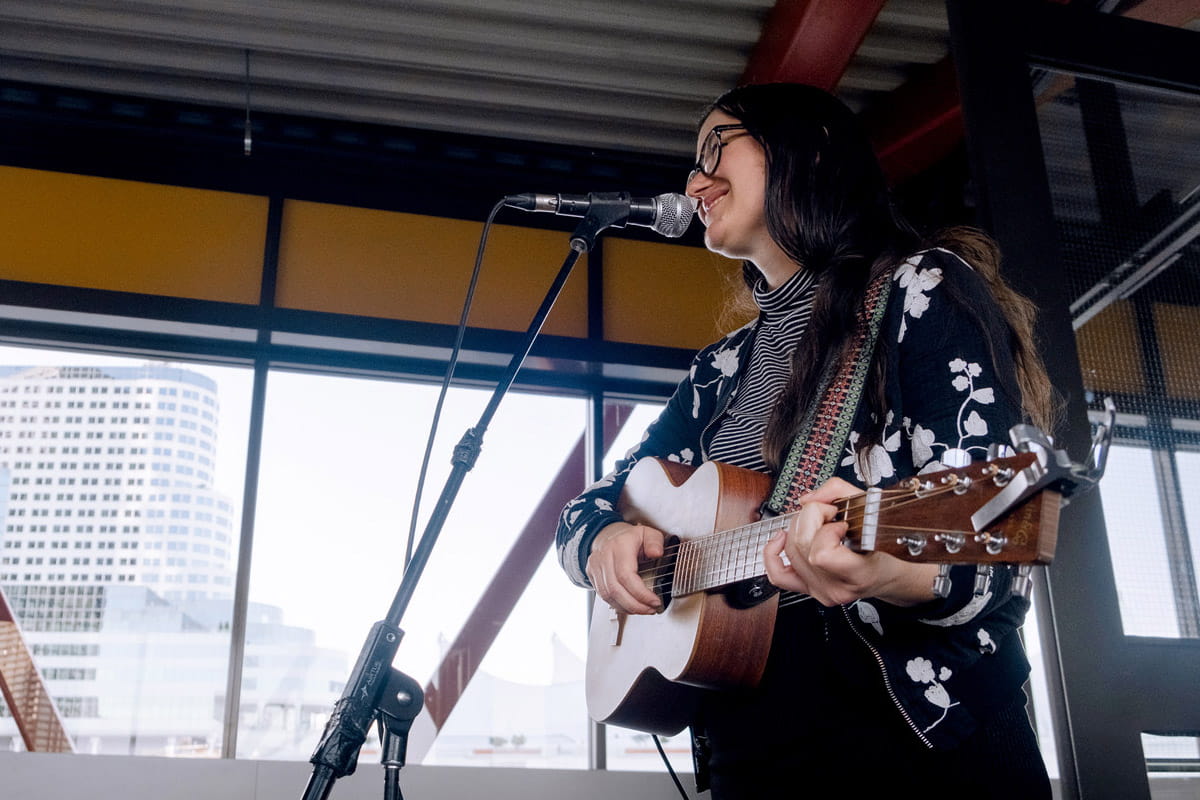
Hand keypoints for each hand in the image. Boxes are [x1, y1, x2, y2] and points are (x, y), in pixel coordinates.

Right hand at [586, 521, 665, 614]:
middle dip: (635, 605)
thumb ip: (655, 542)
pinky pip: (604, 596)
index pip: (626, 575)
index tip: (654, 601)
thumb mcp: (648, 533)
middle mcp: (604, 556)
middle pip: (615, 589)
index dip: (640, 593)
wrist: (610, 536)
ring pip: (608, 596)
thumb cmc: (631, 538)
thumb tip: (656, 553)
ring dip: (628, 607)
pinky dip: (619, 605)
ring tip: (643, 609)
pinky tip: (631, 607)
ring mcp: (595, 567)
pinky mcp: (592, 576)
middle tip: (650, 609)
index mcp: (619, 546)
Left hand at [762, 477, 938, 606]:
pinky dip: (773, 552)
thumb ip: (839, 492)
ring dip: (799, 528)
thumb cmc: (885, 546)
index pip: (822, 554)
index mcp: (858, 574)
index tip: (841, 524)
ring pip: (790, 551)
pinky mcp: (808, 589)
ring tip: (819, 525)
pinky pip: (777, 574)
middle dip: (812, 518)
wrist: (888, 574)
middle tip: (830, 516)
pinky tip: (782, 537)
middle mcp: (836, 586)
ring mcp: (820, 590)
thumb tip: (809, 498)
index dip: (827, 531)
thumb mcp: (871, 509)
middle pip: (801, 544)